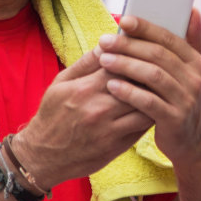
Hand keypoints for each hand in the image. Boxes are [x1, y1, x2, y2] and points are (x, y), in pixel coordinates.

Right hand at [13, 47, 153, 189]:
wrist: (43, 155)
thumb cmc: (52, 115)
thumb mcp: (61, 83)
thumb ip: (85, 63)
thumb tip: (106, 44)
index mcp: (85, 89)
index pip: (120, 65)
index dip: (134, 57)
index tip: (141, 53)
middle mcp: (99, 109)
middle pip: (136, 86)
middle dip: (148, 76)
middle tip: (157, 69)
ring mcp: (109, 130)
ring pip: (145, 108)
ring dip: (153, 97)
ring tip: (157, 89)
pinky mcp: (116, 147)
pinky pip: (142, 129)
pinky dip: (149, 117)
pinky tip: (151, 108)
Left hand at [96, 9, 200, 163]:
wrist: (193, 143)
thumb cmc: (181, 100)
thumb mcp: (189, 72)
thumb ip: (189, 42)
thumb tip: (192, 10)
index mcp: (196, 61)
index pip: (169, 37)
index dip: (145, 27)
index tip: (122, 20)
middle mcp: (196, 78)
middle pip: (158, 54)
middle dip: (128, 45)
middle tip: (105, 40)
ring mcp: (187, 99)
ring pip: (153, 75)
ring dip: (126, 65)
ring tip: (104, 60)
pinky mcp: (176, 119)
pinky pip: (148, 102)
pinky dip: (129, 92)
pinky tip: (112, 85)